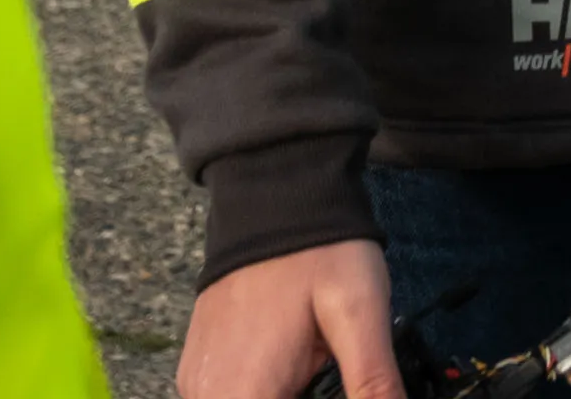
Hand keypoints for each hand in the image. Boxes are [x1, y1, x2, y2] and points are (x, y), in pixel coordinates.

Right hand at [180, 238, 397, 398]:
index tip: (338, 390)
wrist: (274, 193)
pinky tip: (294, 374)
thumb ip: (372, 381)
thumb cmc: (318, 250)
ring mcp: (198, 383)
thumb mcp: (360, 314)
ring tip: (314, 371)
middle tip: (333, 376)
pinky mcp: (198, 369)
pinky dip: (260, 393)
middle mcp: (208, 395)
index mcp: (245, 391)